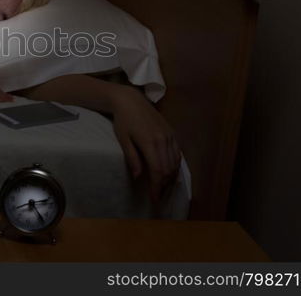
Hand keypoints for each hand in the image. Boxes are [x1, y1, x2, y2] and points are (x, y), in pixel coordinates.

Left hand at [111, 87, 181, 203]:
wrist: (130, 100)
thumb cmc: (123, 120)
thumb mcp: (123, 139)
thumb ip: (132, 158)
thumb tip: (138, 177)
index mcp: (150, 143)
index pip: (157, 171)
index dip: (156, 187)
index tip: (154, 199)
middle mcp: (163, 140)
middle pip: (168, 169)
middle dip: (163, 185)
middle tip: (157, 196)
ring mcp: (170, 136)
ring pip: (175, 162)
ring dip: (170, 177)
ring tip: (162, 187)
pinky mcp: (172, 133)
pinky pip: (177, 153)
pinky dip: (175, 165)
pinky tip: (169, 172)